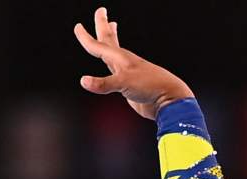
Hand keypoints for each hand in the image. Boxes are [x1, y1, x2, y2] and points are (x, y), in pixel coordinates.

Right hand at [74, 7, 194, 119]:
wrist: (168, 100)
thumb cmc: (150, 87)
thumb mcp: (124, 84)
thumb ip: (103, 83)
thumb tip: (84, 81)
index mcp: (120, 58)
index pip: (98, 45)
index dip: (86, 37)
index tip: (78, 26)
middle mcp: (123, 62)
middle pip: (109, 39)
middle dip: (102, 25)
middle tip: (101, 11)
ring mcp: (128, 73)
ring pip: (115, 52)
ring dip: (111, 39)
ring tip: (112, 28)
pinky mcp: (131, 85)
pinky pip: (117, 71)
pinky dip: (113, 64)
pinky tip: (114, 66)